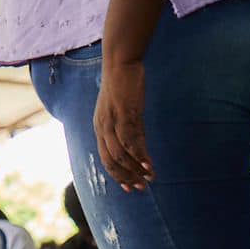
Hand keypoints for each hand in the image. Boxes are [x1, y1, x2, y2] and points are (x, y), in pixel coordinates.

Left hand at [94, 59, 153, 190]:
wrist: (120, 61)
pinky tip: (149, 164)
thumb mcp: (120, 108)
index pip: (106, 159)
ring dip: (136, 169)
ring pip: (121, 154)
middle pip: (112, 161)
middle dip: (127, 177)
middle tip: (143, 187)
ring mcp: (112, 122)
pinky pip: (131, 140)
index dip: (118, 175)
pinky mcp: (124, 113)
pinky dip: (140, 154)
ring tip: (150, 177)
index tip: (130, 187)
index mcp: (100, 128)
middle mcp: (102, 128)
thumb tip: (135, 142)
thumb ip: (125, 126)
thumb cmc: (122, 84)